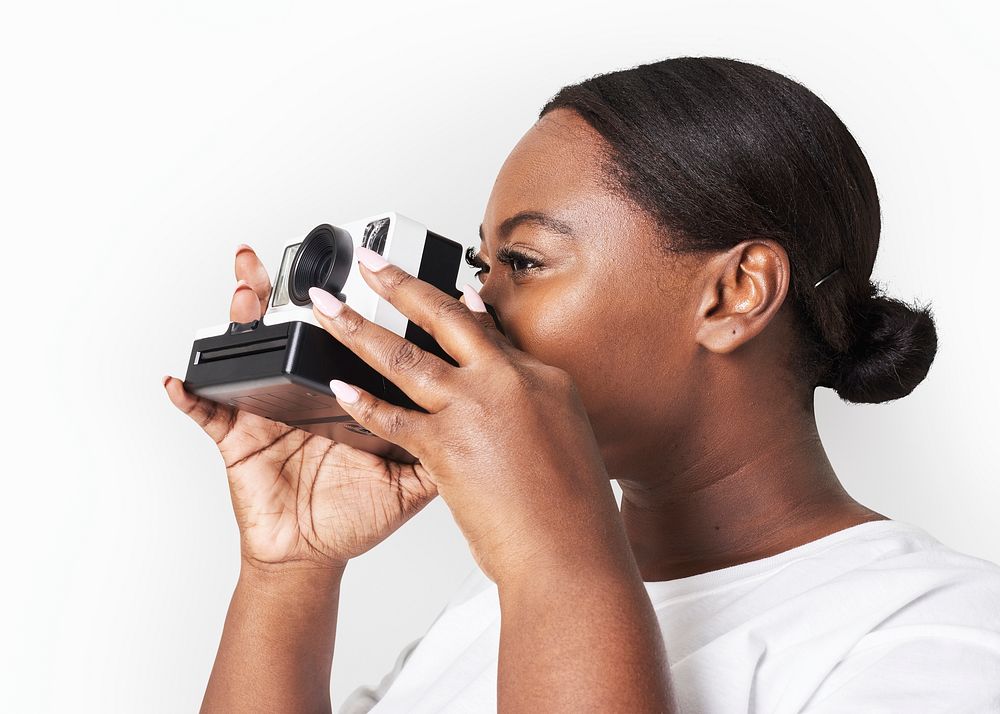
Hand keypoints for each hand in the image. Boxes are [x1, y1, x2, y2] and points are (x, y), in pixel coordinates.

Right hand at [163, 245, 437, 573]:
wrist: (313, 553)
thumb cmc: (356, 514)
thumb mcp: (410, 481)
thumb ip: (445, 449)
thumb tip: (489, 421)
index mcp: (349, 397)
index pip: (357, 342)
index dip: (367, 306)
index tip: (379, 269)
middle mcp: (309, 392)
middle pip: (302, 331)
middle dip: (298, 291)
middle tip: (307, 261)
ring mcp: (271, 409)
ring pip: (253, 353)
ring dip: (244, 318)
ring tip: (245, 292)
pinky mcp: (238, 438)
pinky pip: (208, 413)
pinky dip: (192, 395)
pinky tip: (181, 379)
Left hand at [306, 247, 626, 583]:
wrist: (571, 555)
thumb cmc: (574, 513)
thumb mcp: (567, 443)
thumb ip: (532, 407)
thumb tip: (508, 387)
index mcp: (544, 379)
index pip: (491, 332)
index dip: (460, 307)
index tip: (441, 288)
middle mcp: (508, 383)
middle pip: (445, 319)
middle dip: (400, 284)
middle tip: (369, 262)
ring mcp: (475, 409)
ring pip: (405, 357)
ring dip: (359, 328)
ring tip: (330, 308)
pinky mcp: (445, 445)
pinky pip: (391, 416)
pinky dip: (362, 401)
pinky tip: (338, 385)